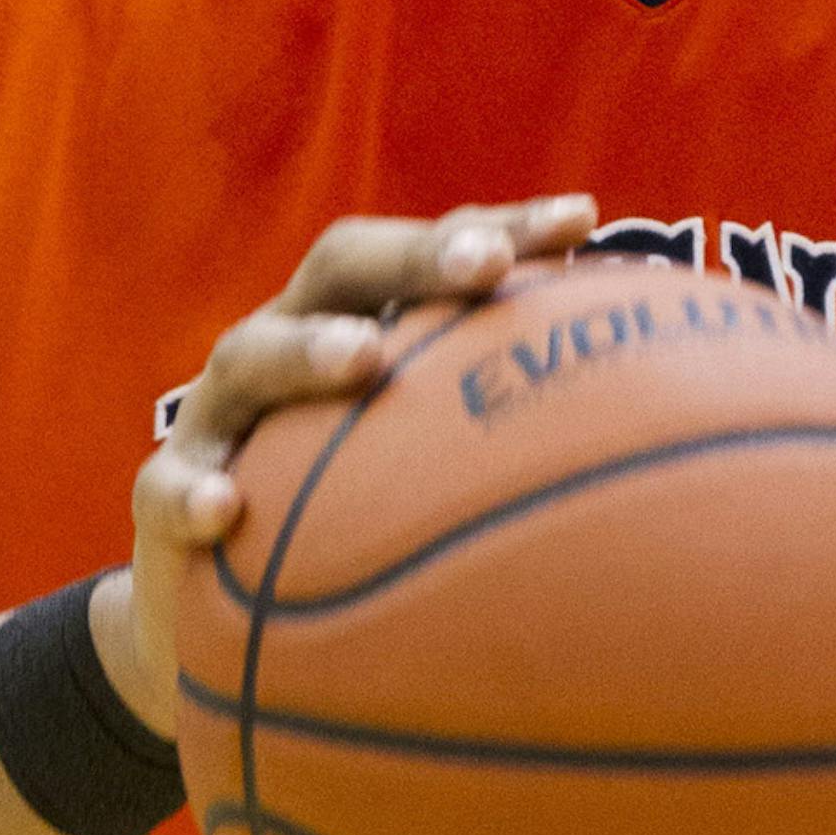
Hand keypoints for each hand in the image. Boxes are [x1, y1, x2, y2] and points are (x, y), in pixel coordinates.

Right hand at [90, 196, 599, 736]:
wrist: (217, 612)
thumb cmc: (353, 515)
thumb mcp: (427, 472)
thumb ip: (511, 443)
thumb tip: (668, 449)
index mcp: (360, 319)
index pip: (435, 252)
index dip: (503, 226)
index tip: (582, 222)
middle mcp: (287, 342)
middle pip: (344, 268)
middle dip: (418, 258)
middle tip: (486, 266)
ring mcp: (221, 414)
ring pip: (254, 358)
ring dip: (310, 349)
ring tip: (362, 357)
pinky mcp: (167, 495)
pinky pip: (167, 487)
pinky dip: (191, 494)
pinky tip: (225, 513)